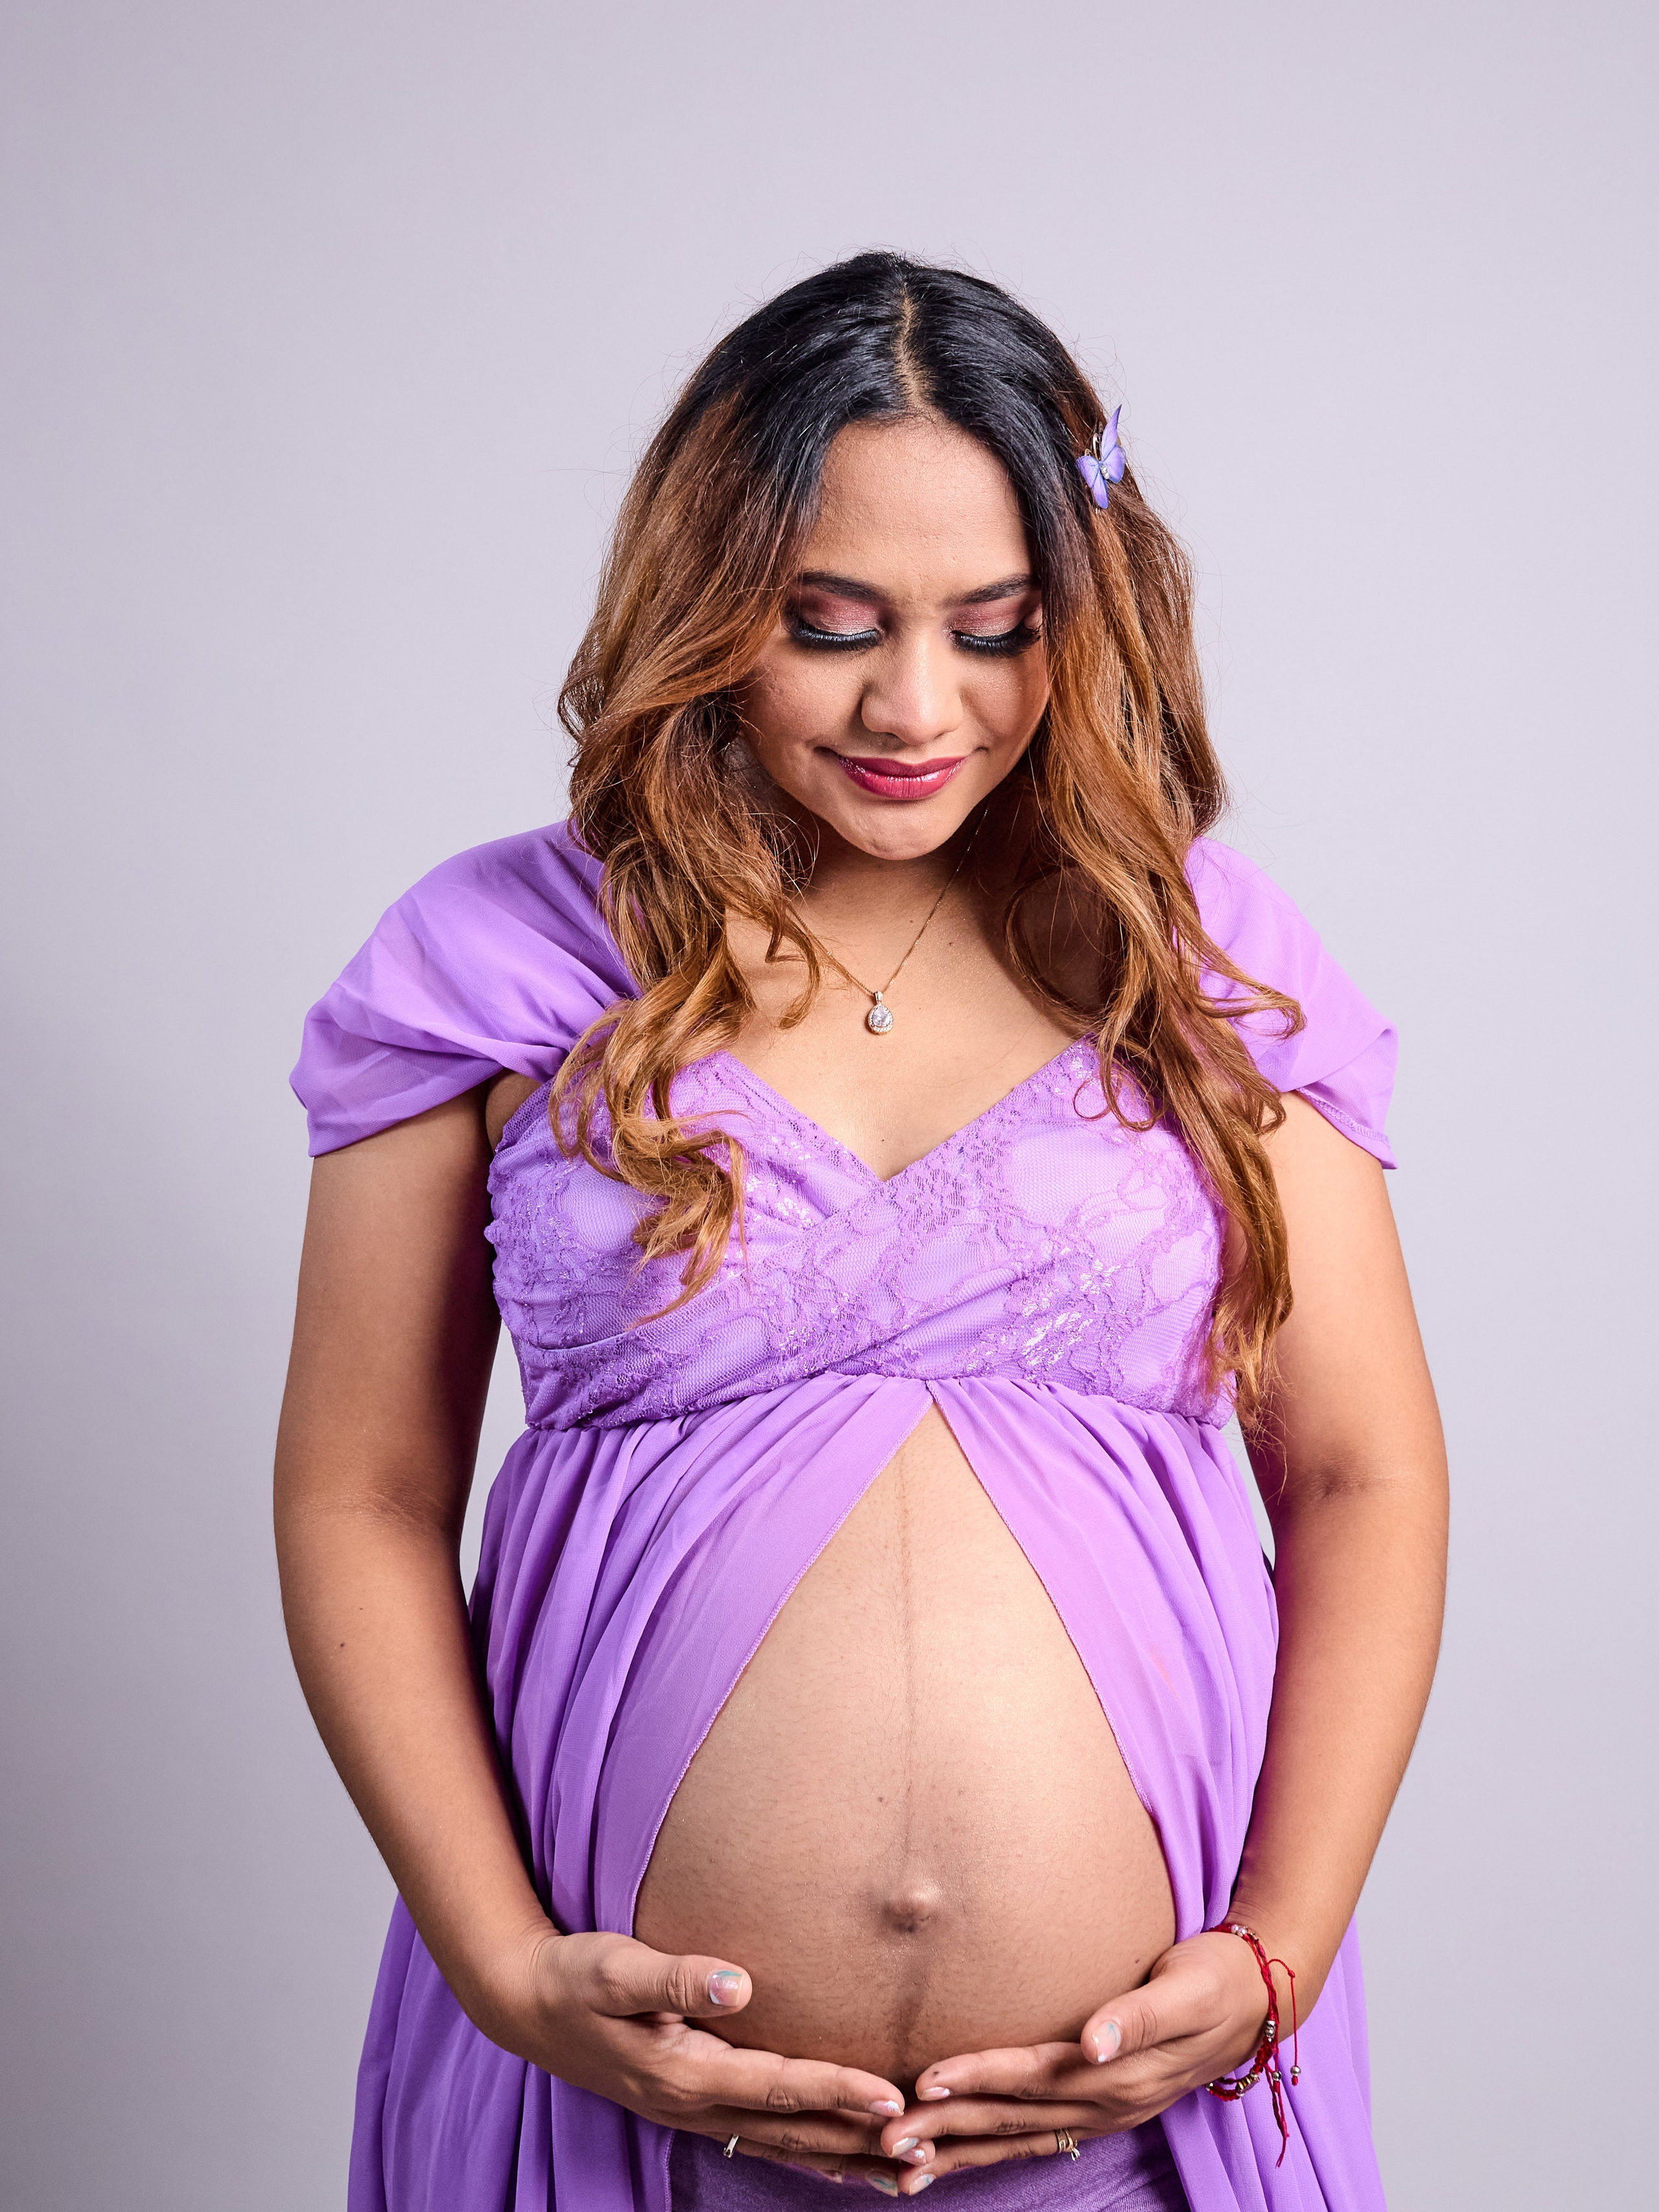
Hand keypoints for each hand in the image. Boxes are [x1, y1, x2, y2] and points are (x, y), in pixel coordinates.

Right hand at [476, 1928, 916, 2176]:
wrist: (527, 2005)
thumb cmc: (575, 1977)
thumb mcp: (614, 1967)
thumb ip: (675, 1975)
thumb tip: (736, 1981)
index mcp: (684, 2072)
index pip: (777, 2085)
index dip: (837, 2091)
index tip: (891, 2096)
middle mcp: (694, 2103)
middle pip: (791, 2129)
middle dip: (858, 2141)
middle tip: (927, 2150)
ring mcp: (693, 2110)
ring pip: (782, 2143)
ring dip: (842, 2157)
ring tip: (905, 2172)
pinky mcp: (692, 2102)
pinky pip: (763, 2136)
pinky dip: (808, 2149)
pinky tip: (839, 2158)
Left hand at [864, 1932, 1274, 2190]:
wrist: (1256, 2002)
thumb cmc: (1215, 1980)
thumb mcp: (1186, 1988)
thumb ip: (1138, 2016)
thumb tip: (1094, 2041)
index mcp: (1117, 2072)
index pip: (1032, 2076)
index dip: (980, 2077)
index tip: (928, 2081)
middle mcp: (1103, 2102)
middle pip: (1012, 2117)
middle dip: (948, 2127)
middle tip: (886, 2136)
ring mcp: (1100, 2113)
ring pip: (1016, 2137)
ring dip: (960, 2150)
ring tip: (900, 2164)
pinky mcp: (1098, 2109)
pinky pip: (1034, 2137)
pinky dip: (990, 2149)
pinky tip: (955, 2157)